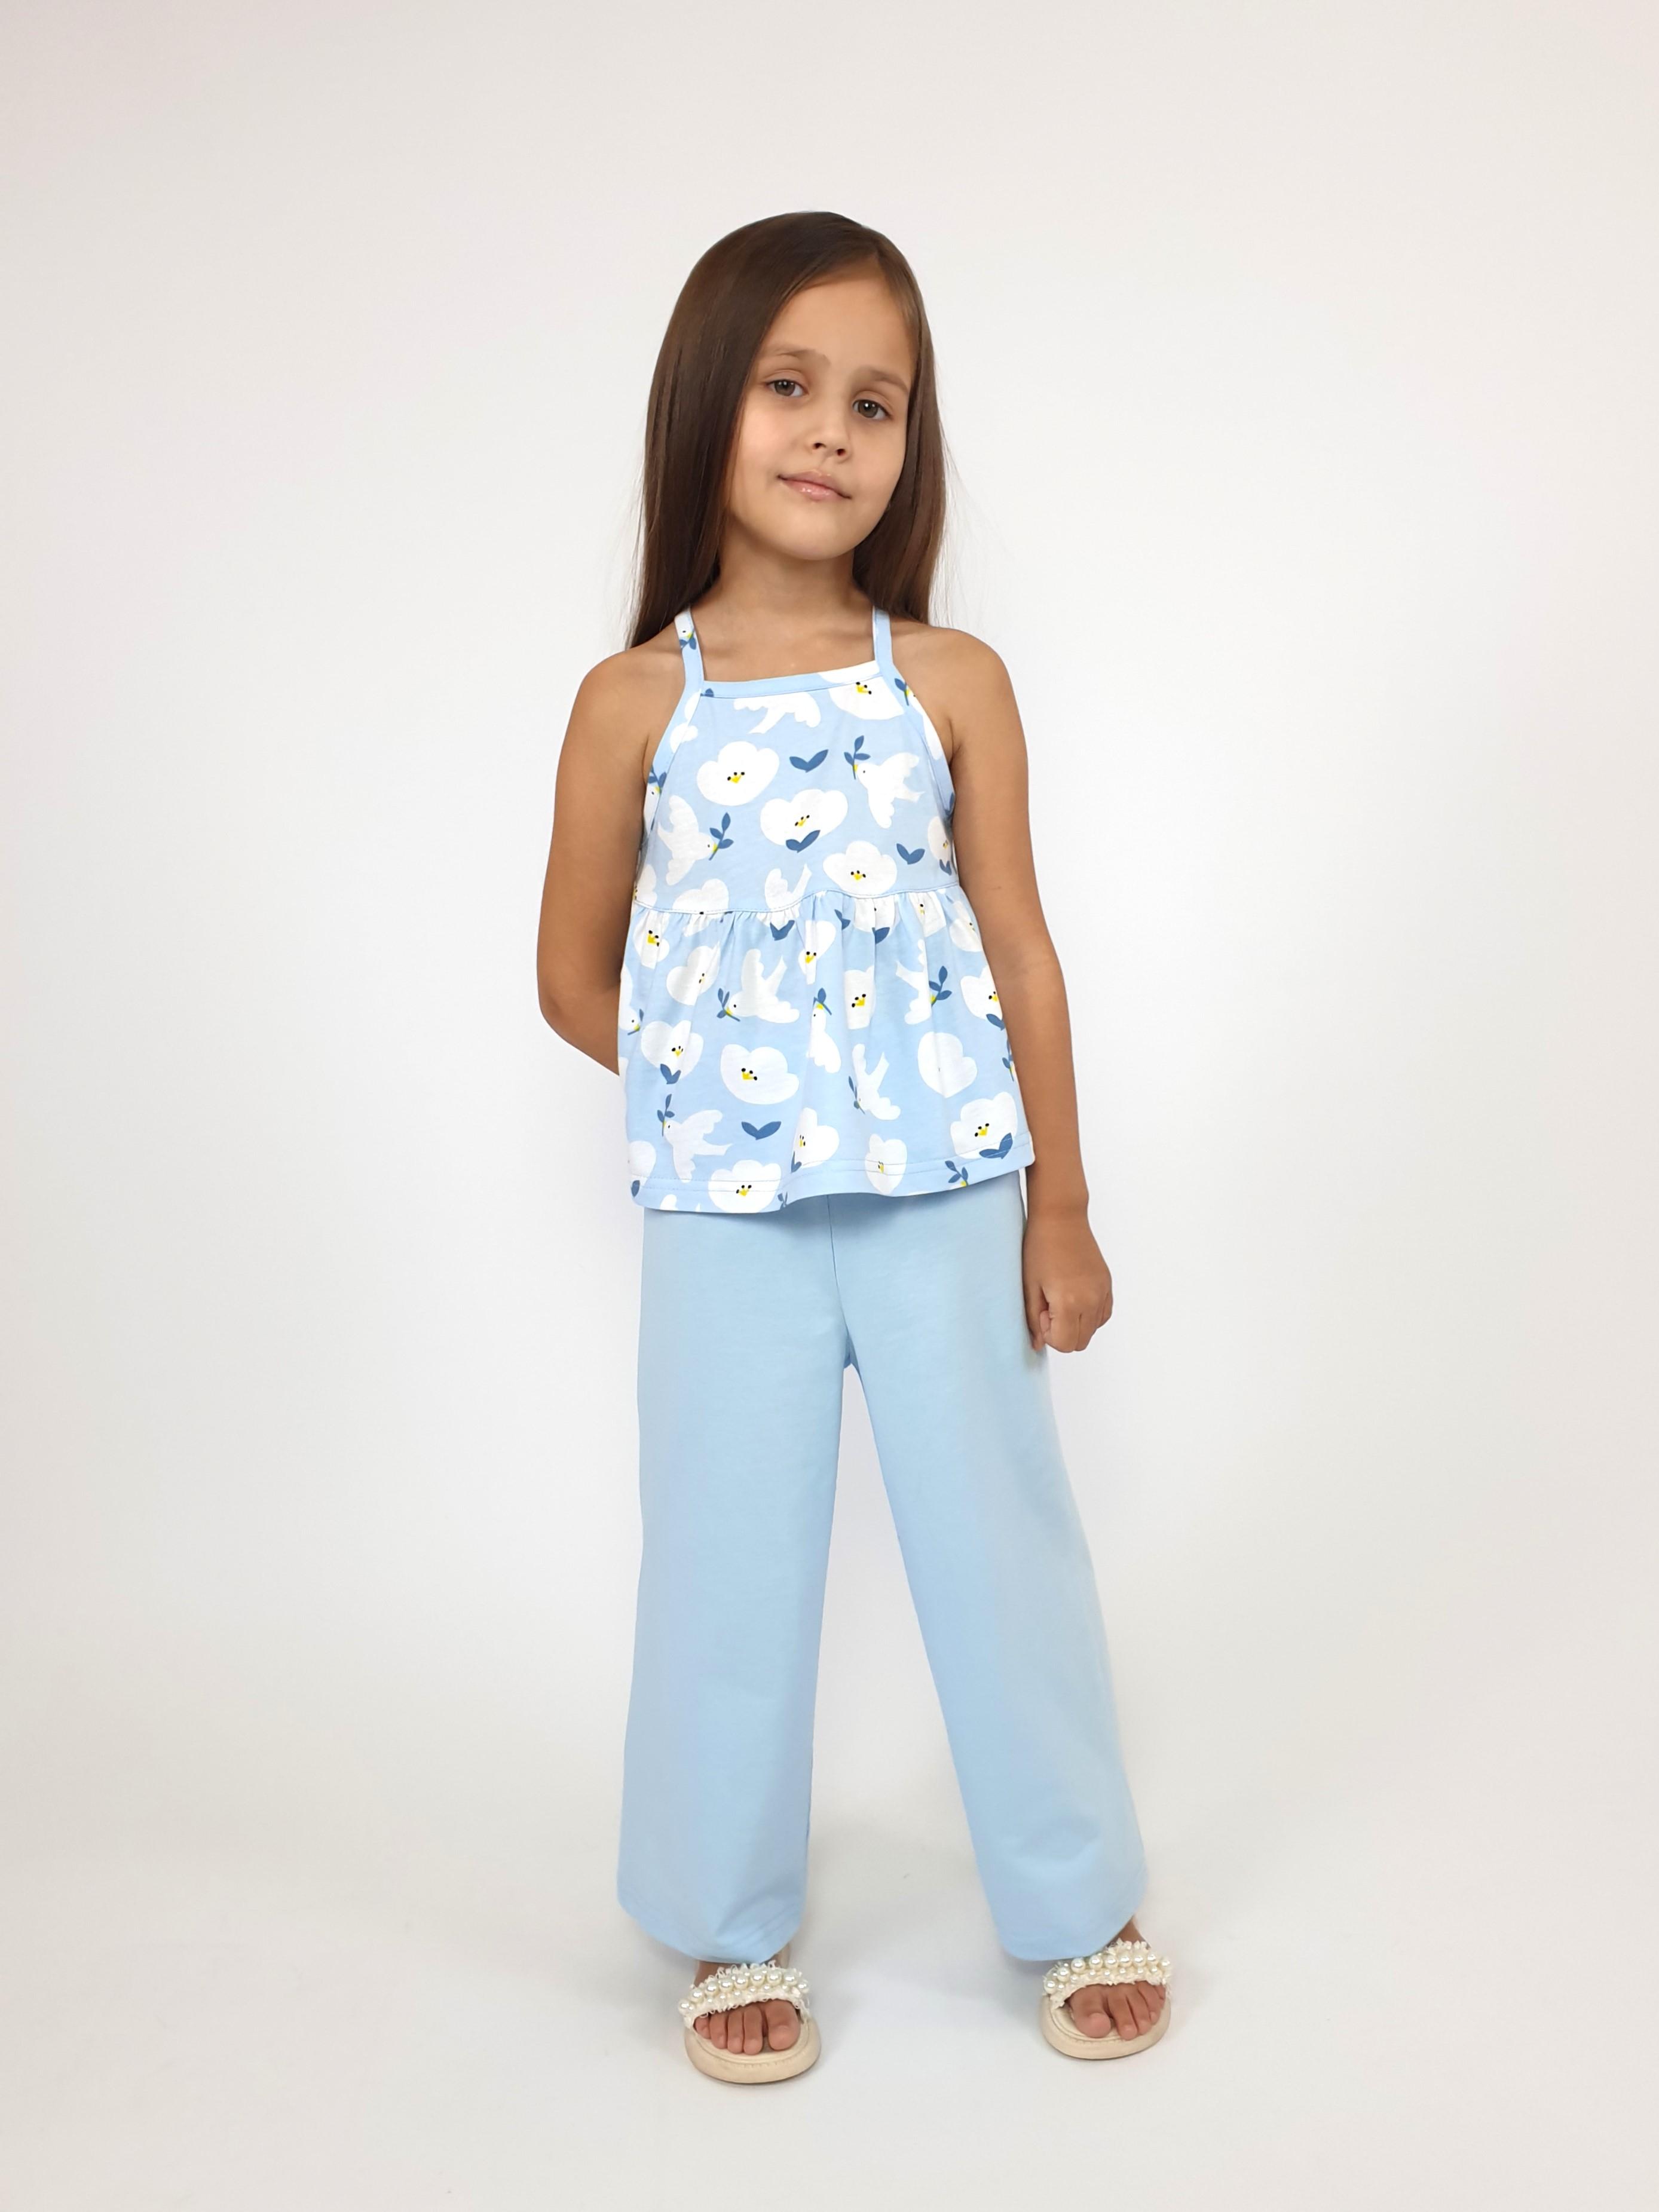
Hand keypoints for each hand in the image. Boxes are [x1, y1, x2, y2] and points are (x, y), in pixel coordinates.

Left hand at [1021, 1206, 1113, 1352]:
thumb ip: (1034, 1319)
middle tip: (1049, 1307)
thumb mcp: (1030, 1286)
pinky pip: (1102, 1315)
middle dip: (1062, 1333)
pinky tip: (1074, 1297)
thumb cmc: (1040, 1247)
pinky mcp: (1107, 1284)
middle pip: (1080, 1342)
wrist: (1061, 1217)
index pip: (1064, 1344)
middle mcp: (1092, 1300)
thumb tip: (1038, 1344)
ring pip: (1092, 1330)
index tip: (1041, 1312)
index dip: (1049, 1334)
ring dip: (1076, 1324)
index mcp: (1070, 1302)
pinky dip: (1089, 1314)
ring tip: (1061, 1299)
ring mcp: (1102, 1292)